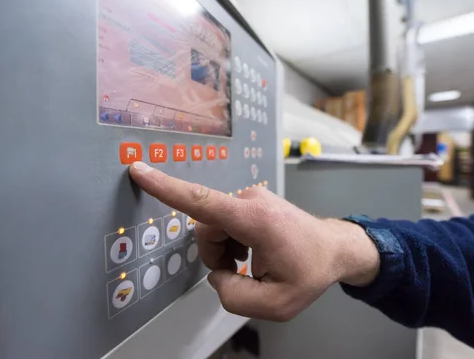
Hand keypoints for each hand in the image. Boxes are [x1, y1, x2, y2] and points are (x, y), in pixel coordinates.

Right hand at [129, 162, 379, 320]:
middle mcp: (249, 200)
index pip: (201, 201)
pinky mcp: (251, 200)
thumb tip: (217, 274)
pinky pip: (224, 222)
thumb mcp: (277, 304)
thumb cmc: (310, 272)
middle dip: (215, 256)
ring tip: (250, 263)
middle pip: (206, 229)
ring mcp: (251, 197)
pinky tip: (251, 253)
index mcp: (254, 219)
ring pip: (214, 227)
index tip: (139, 169)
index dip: (166, 187)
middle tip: (242, 273)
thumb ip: (234, 296)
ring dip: (224, 250)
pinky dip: (230, 242)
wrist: (335, 248)